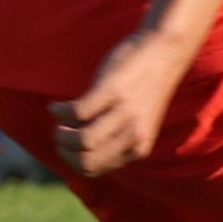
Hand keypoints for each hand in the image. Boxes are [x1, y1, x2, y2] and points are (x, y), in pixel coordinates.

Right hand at [53, 28, 197, 176]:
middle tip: (61, 133)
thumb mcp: (136, 122)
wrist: (165, 51)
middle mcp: (134, 133)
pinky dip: (59, 111)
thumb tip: (76, 151)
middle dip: (64, 151)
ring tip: (60, 120)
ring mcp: (125, 112)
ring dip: (60, 133)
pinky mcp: (113, 91)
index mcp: (139, 146)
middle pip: (86, 162)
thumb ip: (115, 139)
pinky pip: (76, 112)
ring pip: (81, 140)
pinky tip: (57, 105)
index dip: (72, 161)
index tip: (68, 146)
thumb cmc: (144, 87)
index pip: (95, 170)